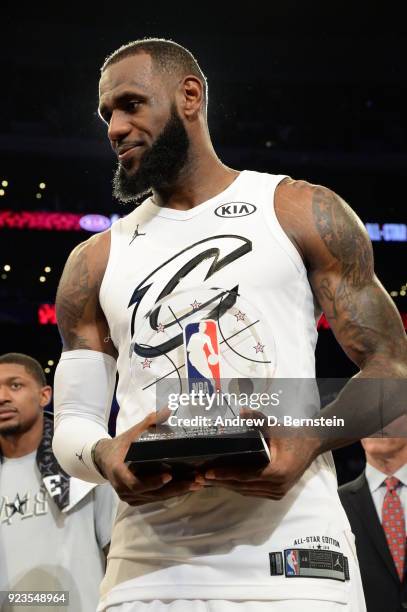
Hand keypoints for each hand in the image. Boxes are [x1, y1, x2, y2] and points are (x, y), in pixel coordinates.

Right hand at [94, 412, 202, 504]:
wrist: (105, 458)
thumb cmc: (121, 445)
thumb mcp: (132, 433)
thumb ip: (149, 422)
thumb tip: (167, 409)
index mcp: (119, 473)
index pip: (136, 483)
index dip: (153, 482)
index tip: (169, 475)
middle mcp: (124, 490)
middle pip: (152, 494)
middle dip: (175, 488)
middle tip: (194, 481)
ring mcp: (130, 497)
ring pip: (156, 498)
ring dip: (176, 492)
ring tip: (196, 484)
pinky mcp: (136, 500)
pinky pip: (155, 499)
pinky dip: (170, 494)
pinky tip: (187, 488)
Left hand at [195, 412, 319, 499]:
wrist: (311, 444)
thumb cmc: (291, 435)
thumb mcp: (274, 426)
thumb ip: (257, 419)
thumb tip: (240, 412)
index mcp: (276, 471)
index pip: (245, 475)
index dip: (225, 474)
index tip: (208, 472)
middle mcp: (277, 486)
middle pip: (243, 487)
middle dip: (220, 482)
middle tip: (200, 477)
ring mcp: (278, 492)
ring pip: (247, 492)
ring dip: (227, 486)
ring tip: (207, 480)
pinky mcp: (277, 494)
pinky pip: (253, 492)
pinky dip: (239, 487)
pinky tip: (225, 482)